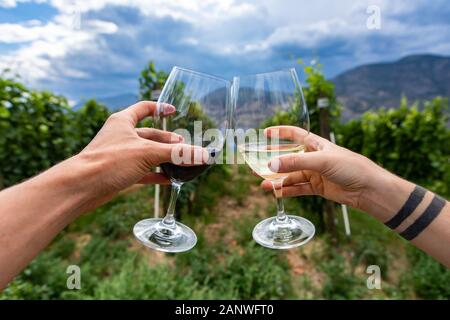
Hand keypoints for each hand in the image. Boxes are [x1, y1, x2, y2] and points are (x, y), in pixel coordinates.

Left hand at [75, 101, 207, 210]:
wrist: (81, 187)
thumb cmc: (109, 161)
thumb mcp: (148, 153)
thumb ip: (178, 155)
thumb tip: (204, 155)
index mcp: (123, 121)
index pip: (144, 108)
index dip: (160, 108)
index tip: (174, 111)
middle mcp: (121, 136)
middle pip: (150, 134)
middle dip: (168, 140)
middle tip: (185, 146)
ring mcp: (119, 155)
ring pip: (146, 153)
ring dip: (163, 157)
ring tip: (181, 161)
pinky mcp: (118, 173)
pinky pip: (142, 171)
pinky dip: (156, 174)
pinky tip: (169, 179)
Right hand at [260, 125, 385, 208]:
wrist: (369, 189)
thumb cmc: (351, 167)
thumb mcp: (322, 161)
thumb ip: (296, 162)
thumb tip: (271, 165)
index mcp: (317, 145)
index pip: (295, 134)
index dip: (281, 132)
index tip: (265, 132)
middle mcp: (314, 158)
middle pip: (288, 157)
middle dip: (273, 161)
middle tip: (255, 164)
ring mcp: (315, 173)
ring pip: (291, 176)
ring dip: (277, 180)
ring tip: (262, 184)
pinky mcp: (318, 188)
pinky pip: (298, 188)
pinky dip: (286, 191)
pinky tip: (276, 193)